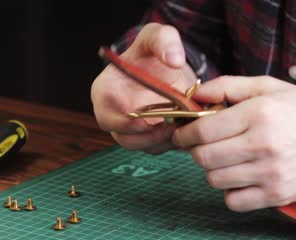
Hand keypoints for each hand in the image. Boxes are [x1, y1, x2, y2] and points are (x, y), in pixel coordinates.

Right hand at [91, 23, 196, 153]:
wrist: (163, 67)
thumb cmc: (150, 52)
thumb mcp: (155, 37)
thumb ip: (163, 40)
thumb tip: (175, 59)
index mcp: (105, 94)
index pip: (106, 118)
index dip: (124, 124)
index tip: (147, 121)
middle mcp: (116, 116)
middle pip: (127, 139)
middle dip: (150, 136)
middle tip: (172, 126)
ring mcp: (134, 131)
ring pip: (146, 146)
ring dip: (165, 140)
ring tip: (184, 125)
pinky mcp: (152, 138)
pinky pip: (162, 147)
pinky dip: (175, 141)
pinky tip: (189, 128)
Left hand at [172, 76, 295, 210]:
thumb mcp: (271, 88)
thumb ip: (229, 86)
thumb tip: (195, 95)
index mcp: (259, 113)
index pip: (202, 131)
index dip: (185, 133)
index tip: (184, 134)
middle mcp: (262, 144)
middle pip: (203, 158)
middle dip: (197, 152)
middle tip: (207, 147)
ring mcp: (270, 173)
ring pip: (214, 180)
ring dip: (215, 172)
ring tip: (230, 161)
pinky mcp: (276, 195)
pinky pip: (233, 202)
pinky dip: (231, 193)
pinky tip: (242, 180)